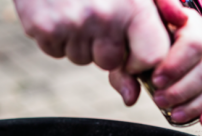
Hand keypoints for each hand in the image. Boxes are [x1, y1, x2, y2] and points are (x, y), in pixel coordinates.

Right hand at [13, 0, 171, 71]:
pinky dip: (58, 37)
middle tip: (100, 15)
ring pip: (82, 59)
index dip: (141, 57)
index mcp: (134, 6)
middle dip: (107, 47)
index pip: (151, 58)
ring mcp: (70, 24)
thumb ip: (158, 13)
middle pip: (110, 62)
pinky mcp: (42, 28)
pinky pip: (56, 51)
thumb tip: (159, 56)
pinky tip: (61, 10)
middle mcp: (103, 17)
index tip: (133, 46)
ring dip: (82, 42)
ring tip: (79, 8)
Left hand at [109, 2, 201, 126]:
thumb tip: (130, 96)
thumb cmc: (145, 44)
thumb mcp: (131, 51)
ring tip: (174, 114)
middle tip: (160, 100)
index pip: (194, 42)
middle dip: (182, 90)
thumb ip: (126, 71)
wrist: (162, 40)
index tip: (156, 81)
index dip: (176, 65)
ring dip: (196, 104)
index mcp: (190, 23)